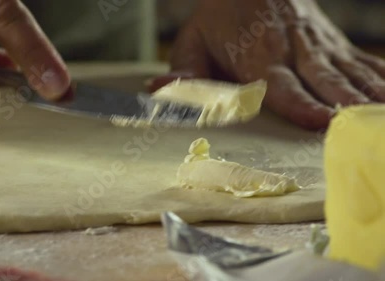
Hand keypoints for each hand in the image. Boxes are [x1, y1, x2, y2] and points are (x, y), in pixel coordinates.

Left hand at [154, 0, 384, 129]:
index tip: (321, 120)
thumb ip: (183, 72)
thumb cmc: (219, 18)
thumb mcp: (192, 42)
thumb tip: (157, 91)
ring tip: (379, 116)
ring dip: (366, 94)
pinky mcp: (331, 43)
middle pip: (322, 80)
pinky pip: (360, 61)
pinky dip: (378, 77)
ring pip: (347, 71)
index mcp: (258, 56)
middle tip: (360, 125)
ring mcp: (317, 45)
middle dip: (343, 103)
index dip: (302, 103)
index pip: (282, 84)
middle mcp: (293, 51)